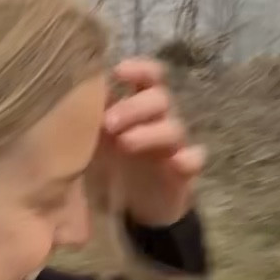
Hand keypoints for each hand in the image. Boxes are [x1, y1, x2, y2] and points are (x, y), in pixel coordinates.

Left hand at [100, 57, 206, 228]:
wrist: (125, 210)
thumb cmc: (105, 164)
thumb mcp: (89, 137)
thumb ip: (88, 112)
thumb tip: (85, 85)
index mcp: (136, 105)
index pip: (148, 76)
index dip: (139, 69)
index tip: (119, 72)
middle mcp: (158, 120)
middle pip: (160, 98)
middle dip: (135, 106)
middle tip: (108, 123)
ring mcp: (173, 147)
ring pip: (174, 128)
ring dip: (151, 132)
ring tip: (125, 143)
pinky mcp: (183, 174)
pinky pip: (195, 160)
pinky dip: (188, 158)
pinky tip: (176, 163)